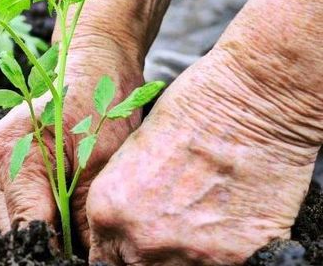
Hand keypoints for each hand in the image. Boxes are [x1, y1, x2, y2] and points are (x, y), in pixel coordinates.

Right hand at [0, 34, 144, 246]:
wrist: (94, 61)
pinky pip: (18, 205)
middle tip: (83, 251)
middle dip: (47, 244)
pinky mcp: (5, 165)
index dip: (53, 252)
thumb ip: (85, 214)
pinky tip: (66, 216)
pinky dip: (42, 216)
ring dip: (44, 232)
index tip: (79, 260)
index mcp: (10, 153)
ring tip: (78, 236)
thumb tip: (87, 257)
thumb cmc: (100, 99)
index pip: (26, 227)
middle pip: (13, 228)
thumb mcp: (101, 160)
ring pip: (13, 220)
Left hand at [86, 46, 319, 264]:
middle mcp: (140, 241)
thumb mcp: (133, 153)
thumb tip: (127, 227)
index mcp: (107, 211)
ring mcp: (187, 254)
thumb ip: (124, 199)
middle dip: (150, 255)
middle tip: (171, 228)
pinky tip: (231, 217)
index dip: (121, 250)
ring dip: (188, 254)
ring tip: (204, 219)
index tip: (135, 242)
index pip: (104, 259)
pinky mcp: (234, 259)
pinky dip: (227, 252)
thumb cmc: (190, 111)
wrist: (248, 103)